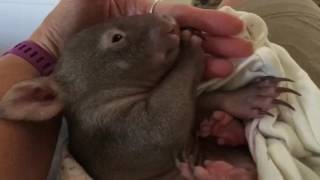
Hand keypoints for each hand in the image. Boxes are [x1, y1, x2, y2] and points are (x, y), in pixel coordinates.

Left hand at [30, 0, 252, 77]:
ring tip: (232, 66)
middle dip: (217, 40)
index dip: (206, 20)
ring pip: (186, 53)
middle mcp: (150, 31)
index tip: (233, 27)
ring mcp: (149, 52)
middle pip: (190, 34)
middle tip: (243, 50)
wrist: (54, 55)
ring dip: (211, 58)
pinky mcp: (145, 72)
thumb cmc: (70, 24)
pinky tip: (211, 78)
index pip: (181, 15)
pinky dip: (192, 74)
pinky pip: (173, 71)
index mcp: (143, 12)